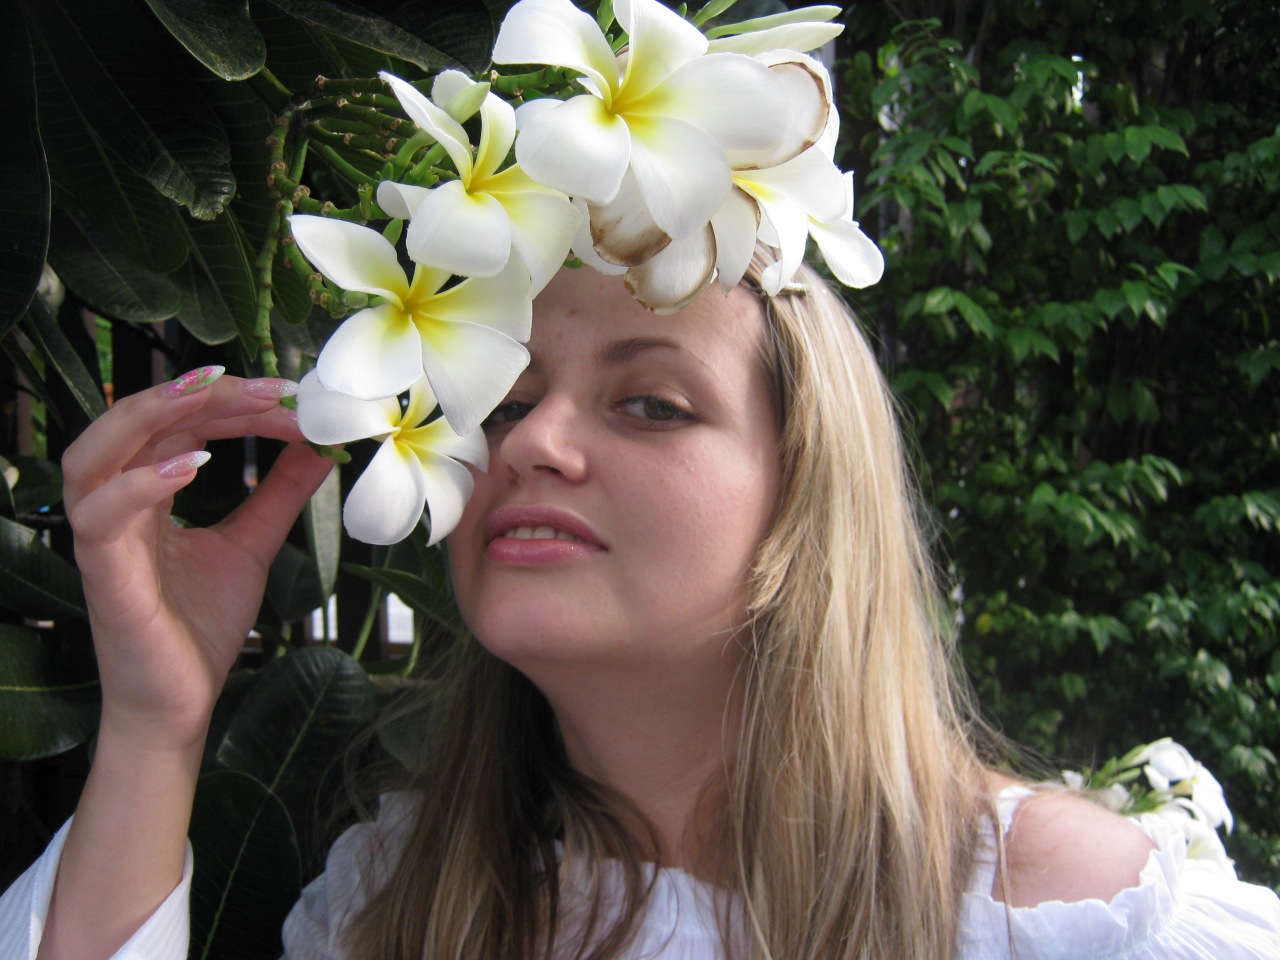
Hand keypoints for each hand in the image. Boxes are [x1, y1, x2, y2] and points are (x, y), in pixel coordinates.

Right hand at [61, 367, 335, 750]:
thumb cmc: (201, 625)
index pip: (179, 424)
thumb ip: (279, 495)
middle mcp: (114, 505)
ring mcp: (102, 539)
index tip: (292, 396)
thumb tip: (317, 444)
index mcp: (144, 493)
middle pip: (136, 423)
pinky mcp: (102, 574)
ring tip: (211, 395)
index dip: (232, 403)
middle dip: (199, 395)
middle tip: (266, 385)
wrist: (180, 703)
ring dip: (151, 415)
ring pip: (94, 454)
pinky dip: (139, 484)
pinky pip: (101, 516)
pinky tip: (191, 467)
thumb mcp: (252, 544)